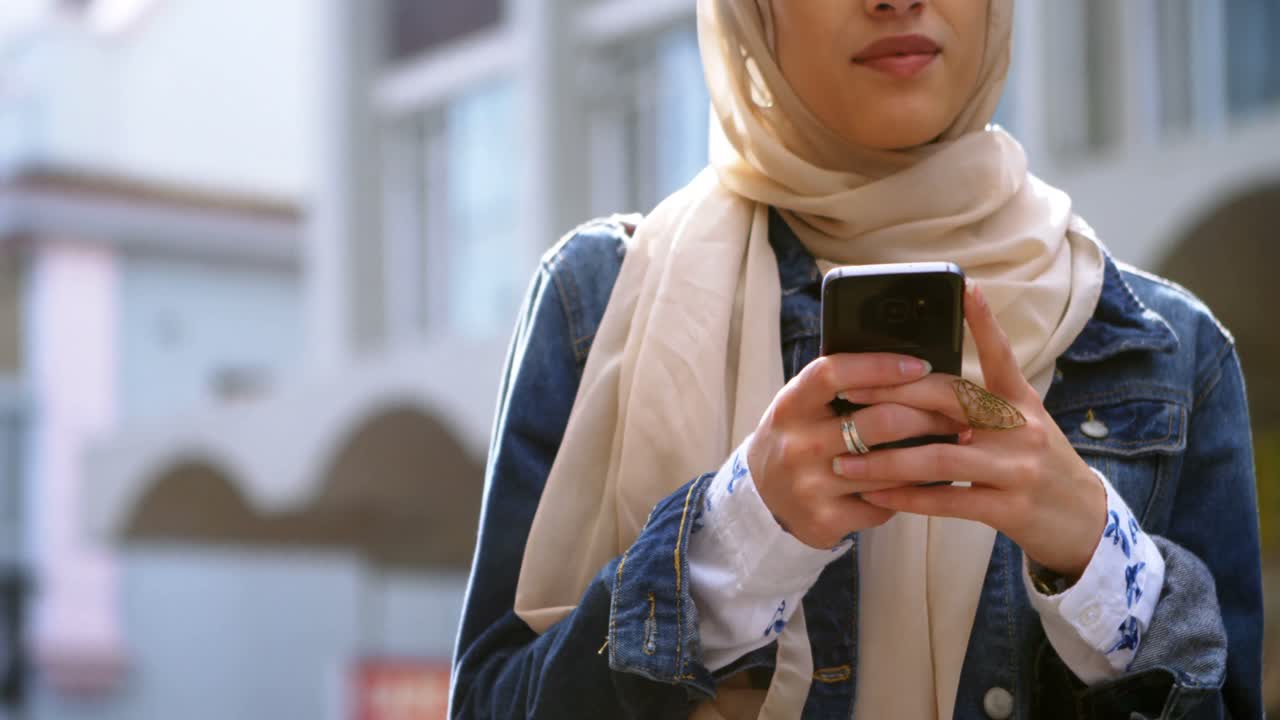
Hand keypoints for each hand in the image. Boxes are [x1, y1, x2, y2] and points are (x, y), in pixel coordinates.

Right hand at [747, 352, 968, 548]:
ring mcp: (809, 485)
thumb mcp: (802, 405)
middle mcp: (797, 444)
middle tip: (955, 413)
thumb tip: (905, 365)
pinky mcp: (824, 519)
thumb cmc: (797, 438)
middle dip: (926, 416)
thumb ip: (838, 386)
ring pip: (890, 468)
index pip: (834, 374)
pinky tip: (920, 484)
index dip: (879, 366)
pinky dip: (906, 494)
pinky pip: (884, 504)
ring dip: (928, 457)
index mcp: (791, 405)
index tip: (919, 365)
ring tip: (952, 445)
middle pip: (878, 422)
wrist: (763, 497)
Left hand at [835, 280, 1106, 577]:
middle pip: (949, 399)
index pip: (1000, 354)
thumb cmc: (1037, 464)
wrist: (1084, 520)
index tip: (964, 287)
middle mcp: (1020, 428)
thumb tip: (920, 386)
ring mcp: (1016, 468)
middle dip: (892, 394)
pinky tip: (874, 496)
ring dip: (885, 460)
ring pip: (939, 457)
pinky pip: (948, 500)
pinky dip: (906, 499)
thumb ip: (980, 405)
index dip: (983, 321)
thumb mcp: (1021, 424)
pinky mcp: (1009, 508)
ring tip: (843, 462)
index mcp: (1021, 401)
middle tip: (848, 390)